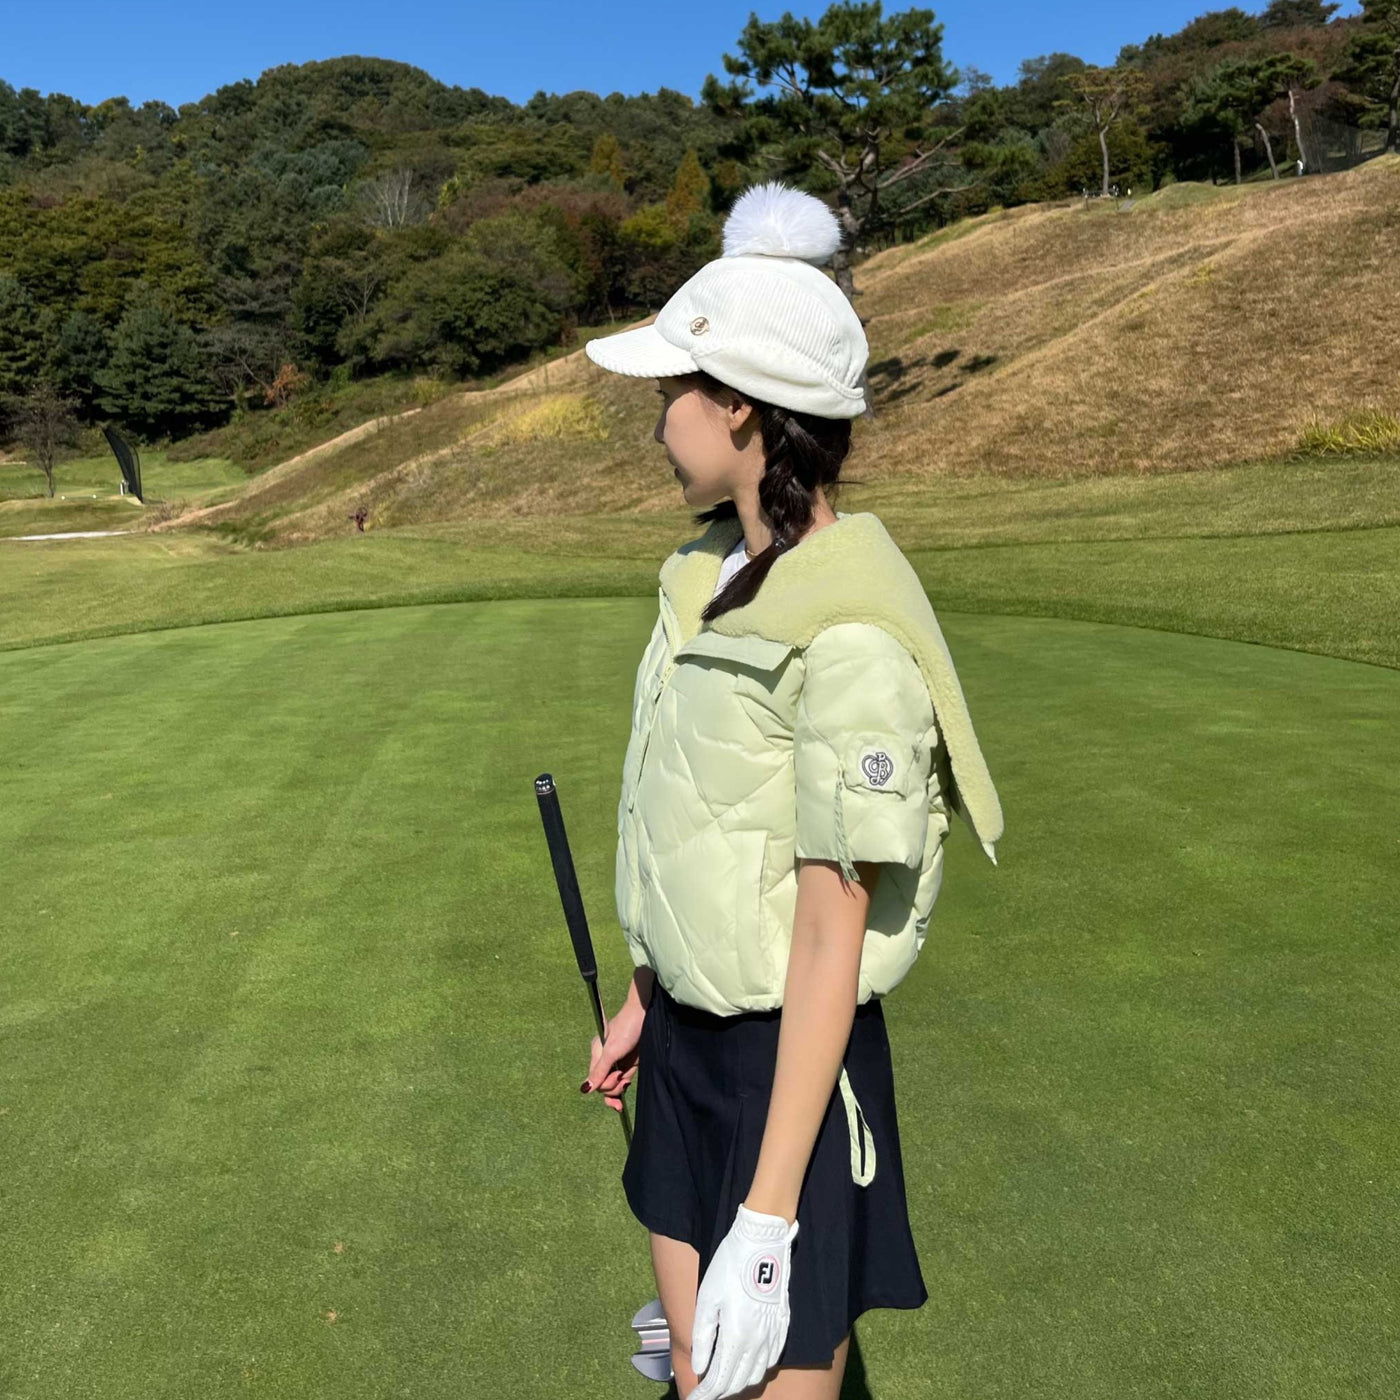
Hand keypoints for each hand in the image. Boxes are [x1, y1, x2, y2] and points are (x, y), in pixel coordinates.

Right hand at [583, 997, 644, 1113]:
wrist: (646, 1015)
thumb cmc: (627, 1028)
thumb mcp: (611, 1051)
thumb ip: (599, 1071)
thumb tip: (584, 1089)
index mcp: (597, 1054)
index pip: (594, 1079)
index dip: (604, 1084)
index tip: (617, 1076)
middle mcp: (606, 1060)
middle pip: (603, 1084)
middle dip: (612, 1087)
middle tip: (622, 1077)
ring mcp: (618, 1062)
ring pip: (613, 1085)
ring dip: (619, 1088)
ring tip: (627, 1081)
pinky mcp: (630, 1064)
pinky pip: (623, 1081)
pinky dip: (624, 1086)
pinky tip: (627, 1085)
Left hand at [689, 1203, 798, 1399]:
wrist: (762, 1242)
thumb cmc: (729, 1266)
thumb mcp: (707, 1298)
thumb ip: (703, 1336)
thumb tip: (699, 1367)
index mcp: (736, 1335)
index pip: (719, 1378)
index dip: (705, 1394)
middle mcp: (757, 1341)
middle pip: (739, 1381)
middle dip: (720, 1392)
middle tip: (706, 1394)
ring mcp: (772, 1333)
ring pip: (757, 1374)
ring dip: (739, 1383)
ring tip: (724, 1383)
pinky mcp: (782, 1324)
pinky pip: (772, 1359)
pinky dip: (758, 1370)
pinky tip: (749, 1367)